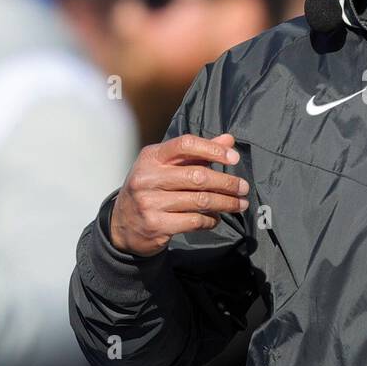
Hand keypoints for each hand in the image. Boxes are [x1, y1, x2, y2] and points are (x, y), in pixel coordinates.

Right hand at [109, 132, 249, 256]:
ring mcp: (149, 202)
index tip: (234, 158)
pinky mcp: (156, 225)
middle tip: (244, 188)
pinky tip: (216, 218)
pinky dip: (211, 220)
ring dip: (226, 203)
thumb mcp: (167, 167)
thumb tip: (229, 140)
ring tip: (240, 204)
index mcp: (151, 157)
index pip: (185, 144)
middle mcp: (147, 177)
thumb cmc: (151, 189)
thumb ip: (198, 153)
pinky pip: (194, 221)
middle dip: (227, 183)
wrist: (122, 225)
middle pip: (198, 176)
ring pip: (199, 200)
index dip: (212, 149)